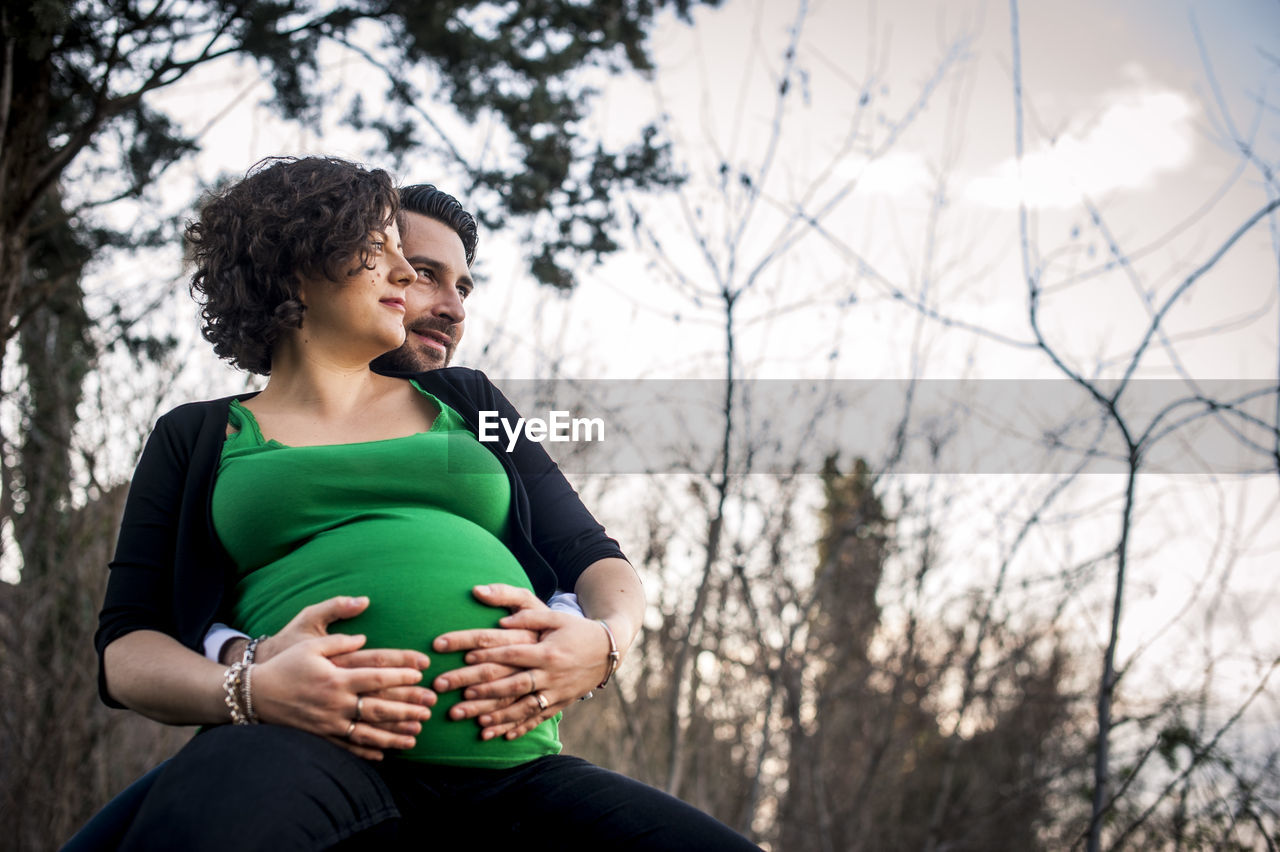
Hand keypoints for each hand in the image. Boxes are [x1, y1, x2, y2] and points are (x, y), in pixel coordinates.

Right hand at [249, 596, 435, 758]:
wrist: (255, 695)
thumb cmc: (285, 665)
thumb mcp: (309, 644)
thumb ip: (339, 640)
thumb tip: (363, 638)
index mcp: (336, 677)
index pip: (376, 676)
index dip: (401, 675)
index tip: (422, 674)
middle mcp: (335, 702)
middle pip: (378, 707)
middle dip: (407, 708)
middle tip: (430, 707)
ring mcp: (329, 723)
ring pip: (368, 732)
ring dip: (394, 734)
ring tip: (416, 735)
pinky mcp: (321, 736)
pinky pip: (348, 747)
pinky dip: (368, 752)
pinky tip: (385, 754)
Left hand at [431, 584, 610, 740]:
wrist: (609, 650)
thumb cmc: (577, 629)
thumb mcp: (555, 616)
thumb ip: (527, 617)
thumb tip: (501, 621)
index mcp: (547, 651)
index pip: (513, 654)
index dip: (490, 655)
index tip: (464, 658)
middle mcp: (551, 674)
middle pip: (512, 684)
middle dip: (483, 693)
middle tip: (456, 699)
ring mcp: (556, 692)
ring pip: (523, 707)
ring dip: (498, 716)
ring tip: (474, 723)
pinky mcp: (561, 703)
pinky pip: (537, 719)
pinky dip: (520, 728)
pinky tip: (501, 737)